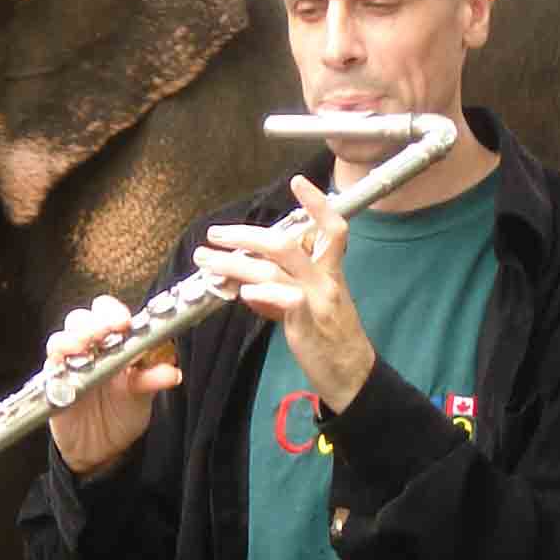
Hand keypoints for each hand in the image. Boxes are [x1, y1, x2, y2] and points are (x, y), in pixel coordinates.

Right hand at [45, 294, 181, 475]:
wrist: (101, 450)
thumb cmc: (120, 413)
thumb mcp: (141, 396)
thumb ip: (152, 380)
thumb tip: (172, 372)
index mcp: (113, 343)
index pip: (107, 314)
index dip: (112, 312)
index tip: (124, 321)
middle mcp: (89, 349)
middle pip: (81, 320)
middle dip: (92, 322)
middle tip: (107, 329)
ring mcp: (68, 364)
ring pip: (61, 340)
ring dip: (72, 339)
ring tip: (84, 347)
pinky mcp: (53, 384)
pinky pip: (50, 369)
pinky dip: (57, 365)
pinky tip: (68, 370)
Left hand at [194, 177, 375, 411]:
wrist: (351, 377)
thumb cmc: (329, 340)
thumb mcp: (309, 309)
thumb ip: (280, 293)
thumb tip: (248, 287)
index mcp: (329, 272)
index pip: (331, 229)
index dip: (317, 204)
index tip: (297, 182)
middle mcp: (325, 280)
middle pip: (285, 243)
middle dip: (245, 235)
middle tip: (216, 234)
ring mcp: (319, 300)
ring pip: (275, 269)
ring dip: (236, 262)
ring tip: (208, 262)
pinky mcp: (310, 323)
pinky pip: (287, 300)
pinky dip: (263, 293)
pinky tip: (242, 293)